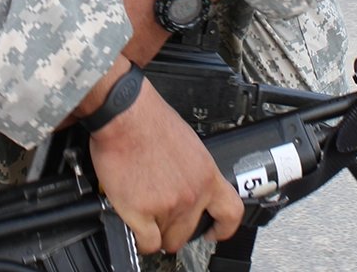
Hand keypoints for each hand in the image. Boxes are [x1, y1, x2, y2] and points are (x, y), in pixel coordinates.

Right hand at [88, 76, 243, 253]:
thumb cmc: (149, 118)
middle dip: (176, 229)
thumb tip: (186, 181)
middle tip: (163, 218)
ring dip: (155, 230)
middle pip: (190, 232)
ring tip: (145, 211)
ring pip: (166, 239)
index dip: (223, 228)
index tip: (214, 231)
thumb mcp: (187, 141)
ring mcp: (169, 205)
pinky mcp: (142, 212)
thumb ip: (192, 169)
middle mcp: (192, 192)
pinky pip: (147, 243)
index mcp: (206, 173)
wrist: (125, 114)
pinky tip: (135, 224)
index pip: (230, 211)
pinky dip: (140, 238)